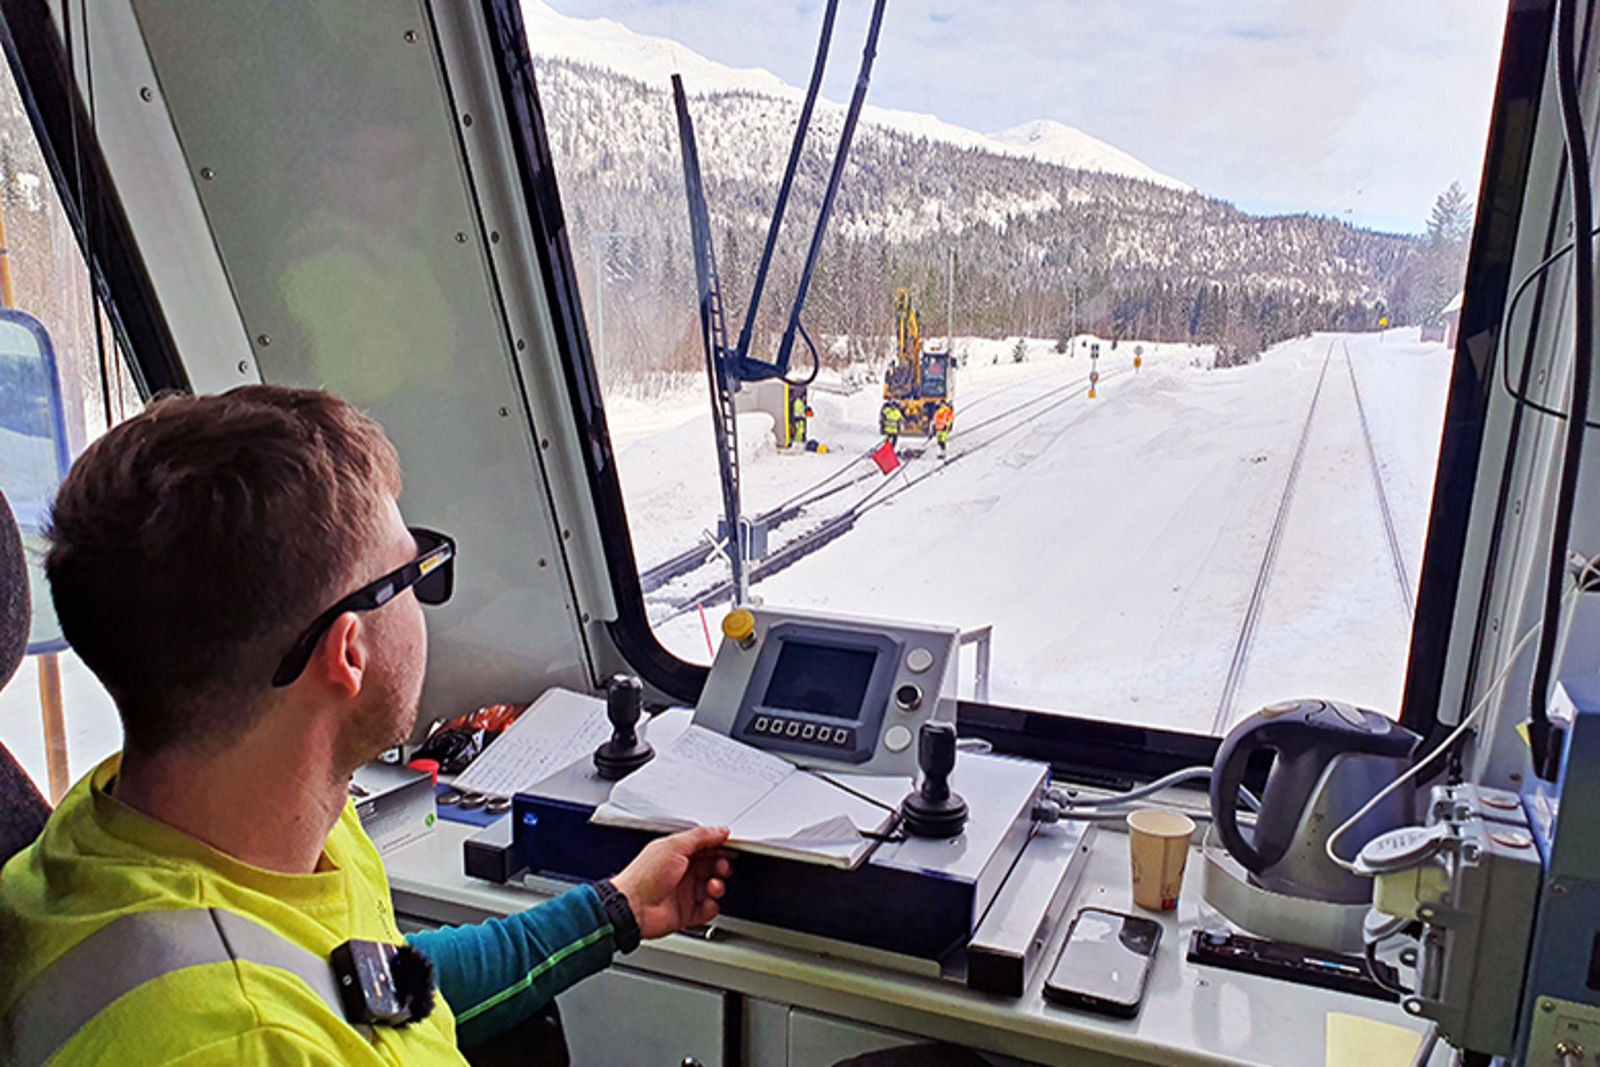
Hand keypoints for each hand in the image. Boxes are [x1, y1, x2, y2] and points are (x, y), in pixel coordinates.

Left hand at [610, 826, 732, 938]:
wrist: (632, 907)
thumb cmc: (644, 876)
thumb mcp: (673, 846)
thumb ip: (700, 837)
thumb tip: (720, 831)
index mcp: (678, 853)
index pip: (706, 847)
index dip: (719, 847)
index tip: (730, 847)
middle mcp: (683, 872)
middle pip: (713, 867)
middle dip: (722, 866)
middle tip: (721, 868)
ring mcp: (685, 893)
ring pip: (713, 888)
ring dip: (718, 886)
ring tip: (712, 886)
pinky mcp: (686, 913)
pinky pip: (708, 909)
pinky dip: (711, 907)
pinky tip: (706, 902)